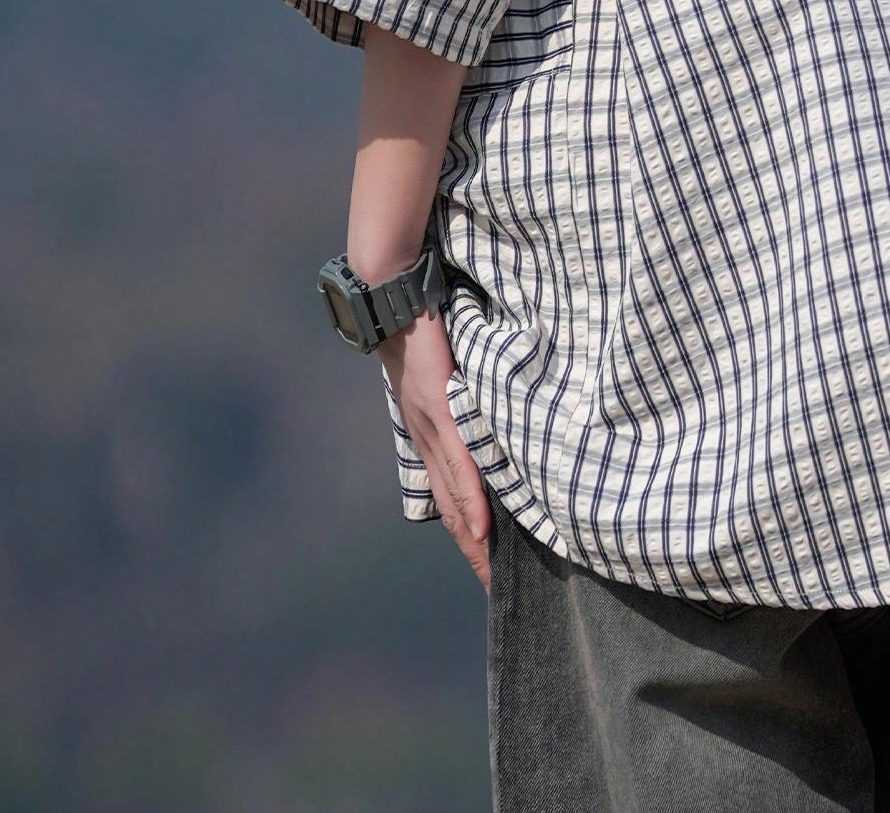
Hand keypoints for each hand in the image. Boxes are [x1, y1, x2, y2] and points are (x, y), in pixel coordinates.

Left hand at [377, 304, 489, 590]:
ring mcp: (433, 428)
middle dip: (474, 555)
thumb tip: (491, 409)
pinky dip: (473, 499)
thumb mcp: (444, 370)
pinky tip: (485, 529)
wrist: (393, 297)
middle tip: (496, 591)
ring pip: (456, 499)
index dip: (469, 538)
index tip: (489, 571)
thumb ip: (461, 396)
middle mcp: (426, 441)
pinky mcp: (442, 409)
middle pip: (453, 513)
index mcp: (428, 435)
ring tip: (493, 576)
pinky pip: (460, 464)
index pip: (451, 499)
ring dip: (475, 542)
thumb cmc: (424, 328)